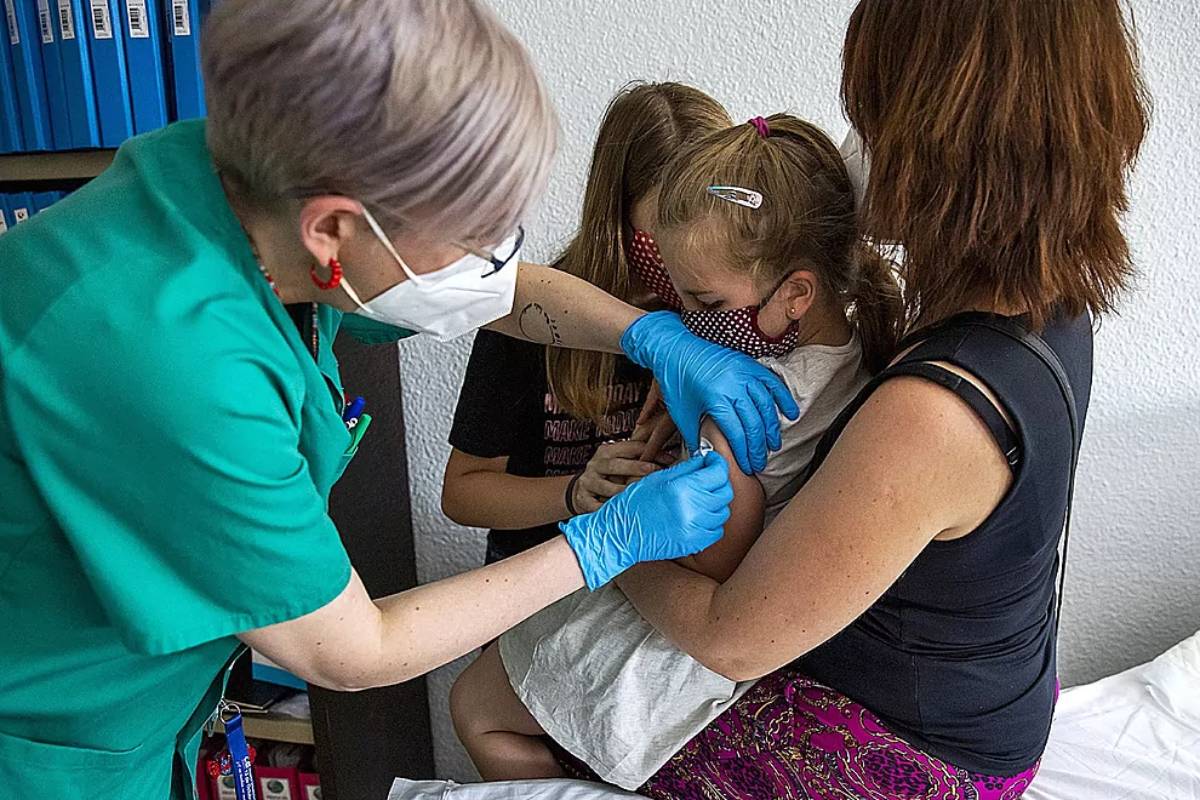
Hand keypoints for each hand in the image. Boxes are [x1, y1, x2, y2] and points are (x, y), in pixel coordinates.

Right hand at [560, 452, 732, 588]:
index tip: (712, 461)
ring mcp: (694, 530)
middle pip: (724, 492)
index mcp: (680, 489)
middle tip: (709, 478)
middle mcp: (691, 510)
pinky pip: (716, 531)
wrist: (621, 534)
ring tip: (702, 497)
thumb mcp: (656, 478)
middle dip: (719, 481)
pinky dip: (712, 522)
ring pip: (723, 512)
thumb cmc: (633, 504)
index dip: (717, 463)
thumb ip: (685, 468)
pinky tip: (700, 516)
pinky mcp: (693, 544)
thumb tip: (705, 460)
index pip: (717, 473)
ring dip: (716, 502)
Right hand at [572, 440, 660, 513]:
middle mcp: (596, 464)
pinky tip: (618, 511)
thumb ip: (637, 458)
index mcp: (607, 451)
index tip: (668, 459)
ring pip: (606, 487)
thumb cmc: (606, 476)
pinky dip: (606, 509)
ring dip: (622, 491)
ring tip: (638, 495)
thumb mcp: (618, 462)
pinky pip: (596, 506)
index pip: (630, 447)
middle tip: (653, 470)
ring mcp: (588, 482)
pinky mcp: (583, 499)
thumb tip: (671, 459)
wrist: (580, 490)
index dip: (649, 451)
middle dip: (635, 467)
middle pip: (615, 465)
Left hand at [621, 311, 799, 473]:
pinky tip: (791, 414)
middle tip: (761, 462)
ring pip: (766, 405)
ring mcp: (743, 372)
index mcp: (715, 398)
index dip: (744, 453)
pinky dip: (783, 399)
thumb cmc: (675, 381)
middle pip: (754, 423)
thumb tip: (707, 460)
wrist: (674, 347)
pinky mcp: (748, 363)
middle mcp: (733, 384)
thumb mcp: (681, 414)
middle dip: (759, 447)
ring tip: (773, 445)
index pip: (737, 433)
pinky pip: (772, 383)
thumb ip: (696, 438)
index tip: (748, 467)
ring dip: (772, 428)